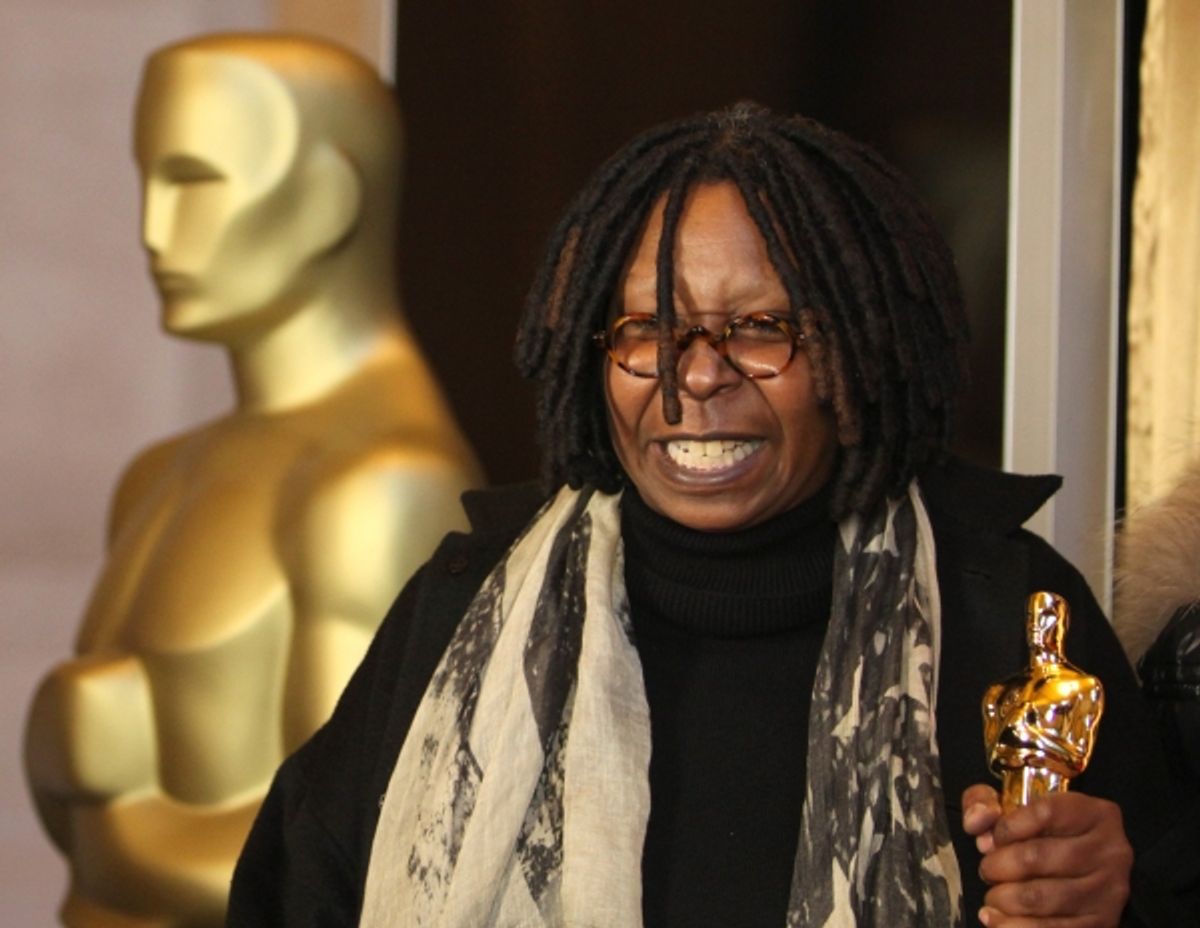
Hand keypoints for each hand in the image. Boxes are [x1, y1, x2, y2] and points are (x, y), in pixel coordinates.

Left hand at [961, 783, 1131, 926]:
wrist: (1084, 868)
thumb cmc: (1044, 833)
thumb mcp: (1014, 803)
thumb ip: (985, 800)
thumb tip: (977, 821)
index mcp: (1094, 814)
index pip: (1043, 813)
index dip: (1007, 827)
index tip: (993, 838)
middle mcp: (1109, 851)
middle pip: (1036, 857)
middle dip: (997, 866)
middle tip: (988, 870)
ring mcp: (1107, 891)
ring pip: (1040, 898)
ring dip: (1003, 899)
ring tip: (993, 896)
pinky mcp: (1101, 924)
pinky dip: (1013, 926)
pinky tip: (995, 919)